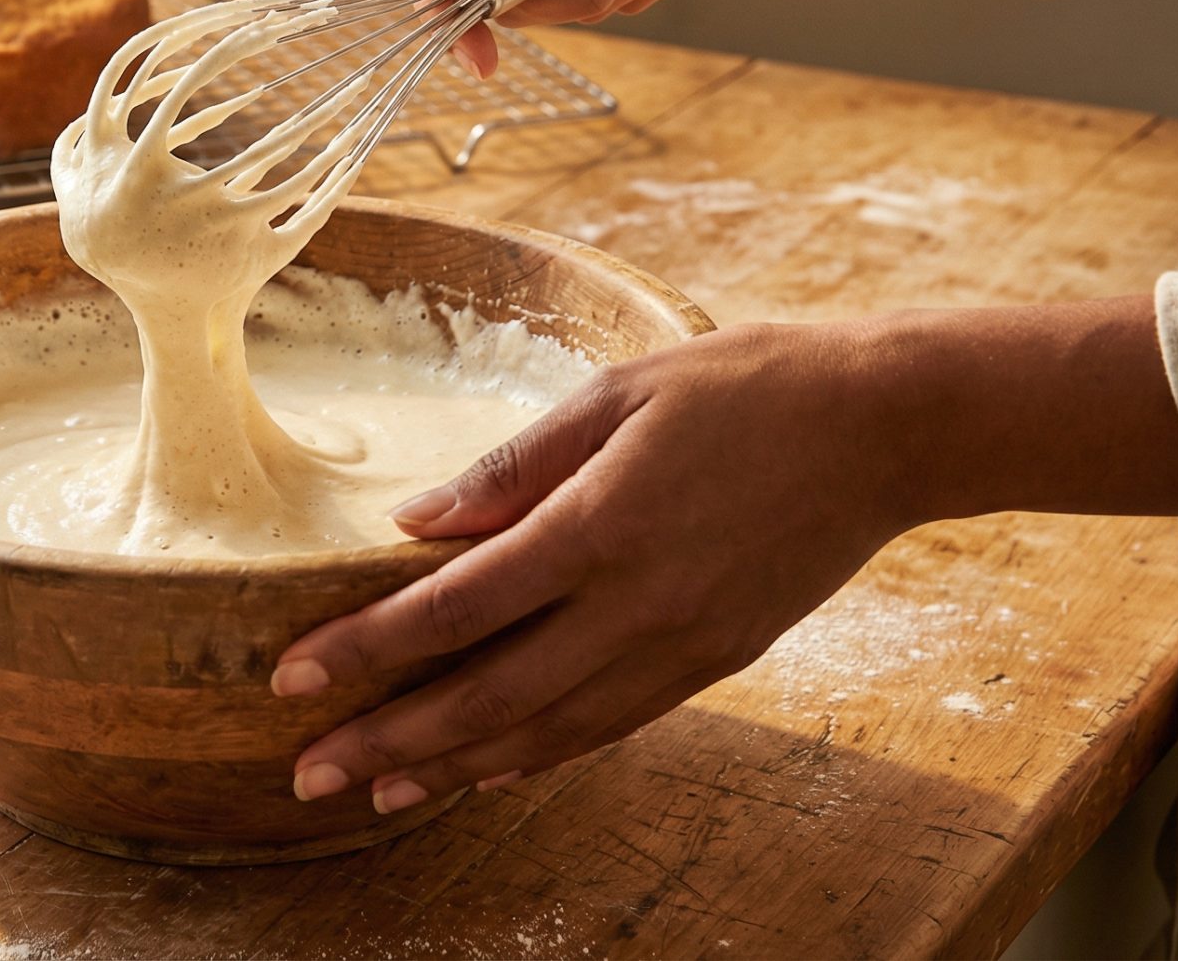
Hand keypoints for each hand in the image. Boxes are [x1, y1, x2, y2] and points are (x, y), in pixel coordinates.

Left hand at [270, 320, 911, 810]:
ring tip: (376, 790)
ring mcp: (679, 646)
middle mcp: (635, 606)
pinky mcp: (715, 663)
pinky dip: (537, 755)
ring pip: (546, 731)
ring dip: (452, 768)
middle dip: (388, 741)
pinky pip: (608, 726)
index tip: (291, 676)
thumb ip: (512, 466)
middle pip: (486, 696)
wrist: (887, 429)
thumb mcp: (618, 392)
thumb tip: (416, 521)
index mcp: (598, 526)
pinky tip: (486, 770)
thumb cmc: (748, 386)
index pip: (454, 608)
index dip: (366, 649)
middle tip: (307, 772)